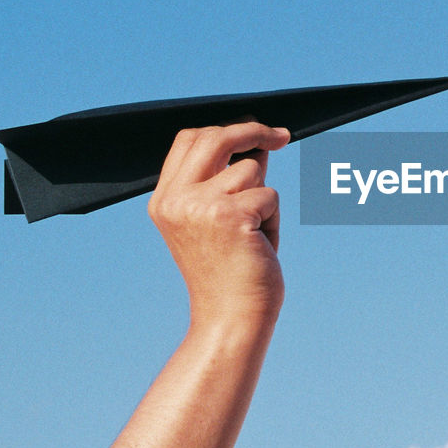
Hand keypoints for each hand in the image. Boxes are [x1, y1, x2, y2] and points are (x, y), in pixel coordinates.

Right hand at [148, 122, 290, 327]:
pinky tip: (259, 247)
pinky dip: (273, 221)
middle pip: (215, 138)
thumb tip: (258, 143)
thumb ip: (229, 181)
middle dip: (253, 130)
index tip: (256, 130)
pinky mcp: (230, 216)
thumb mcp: (220, 221)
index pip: (189, 140)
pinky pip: (269, 196)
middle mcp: (176, 200)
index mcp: (165, 200)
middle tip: (282, 136)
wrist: (231, 319)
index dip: (225, 128)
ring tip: (254, 236)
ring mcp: (200, 206)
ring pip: (252, 169)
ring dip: (264, 199)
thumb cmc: (230, 273)